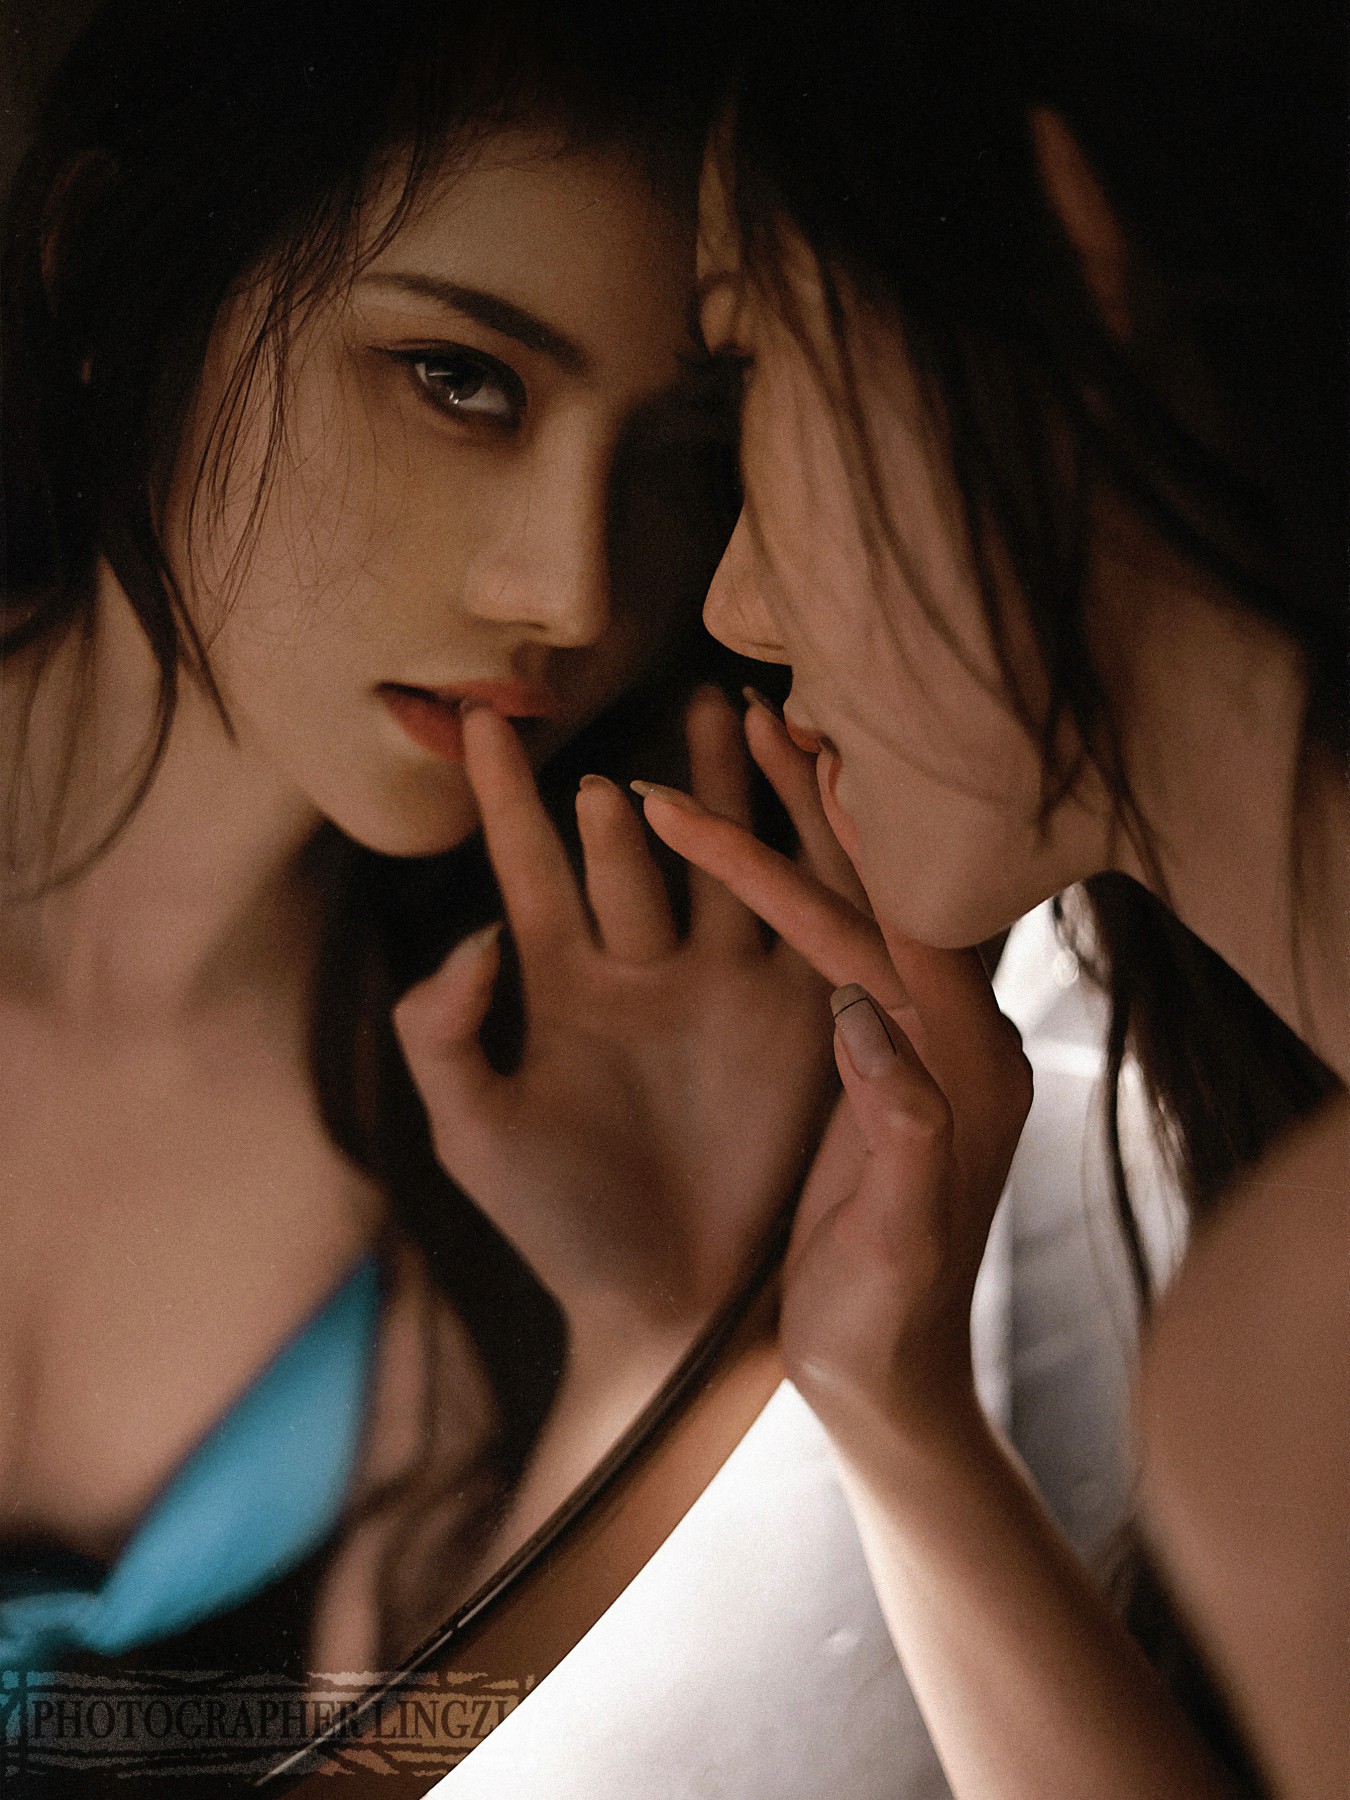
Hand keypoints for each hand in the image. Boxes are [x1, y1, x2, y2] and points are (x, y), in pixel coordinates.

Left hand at [393, 689, 838, 1346]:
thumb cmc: (559, 1227)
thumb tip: (473, 932)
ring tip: (733, 708)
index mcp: (564, 990)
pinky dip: (811, 850)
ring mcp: (724, 989)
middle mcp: (646, 973)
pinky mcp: (797, 1018)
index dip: (504, 796)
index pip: (530, 867)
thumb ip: (444, 1029)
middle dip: (646, 774)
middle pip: (641, 848)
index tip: (477, 719)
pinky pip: (806, 917)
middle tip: (669, 692)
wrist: (669, 1306)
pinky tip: (814, 790)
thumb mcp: (474, 1131)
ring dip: (726, 789)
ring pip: (725, 862)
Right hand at [634, 705, 1032, 1441]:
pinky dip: (806, 873)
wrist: (885, 1377)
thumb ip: (904, 1128)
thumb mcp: (895, 1243)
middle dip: (808, 799)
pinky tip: (768, 835)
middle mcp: (947, 1031)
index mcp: (956, 1064)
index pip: (864, 933)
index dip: (775, 868)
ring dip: (811, 816)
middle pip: (880, 882)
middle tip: (752, 710)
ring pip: (863, 894)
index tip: (679, 811)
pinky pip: (845, 938)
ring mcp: (913, 1035)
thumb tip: (863, 1015)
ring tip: (760, 732)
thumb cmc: (878, 1322)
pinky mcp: (879, 1053)